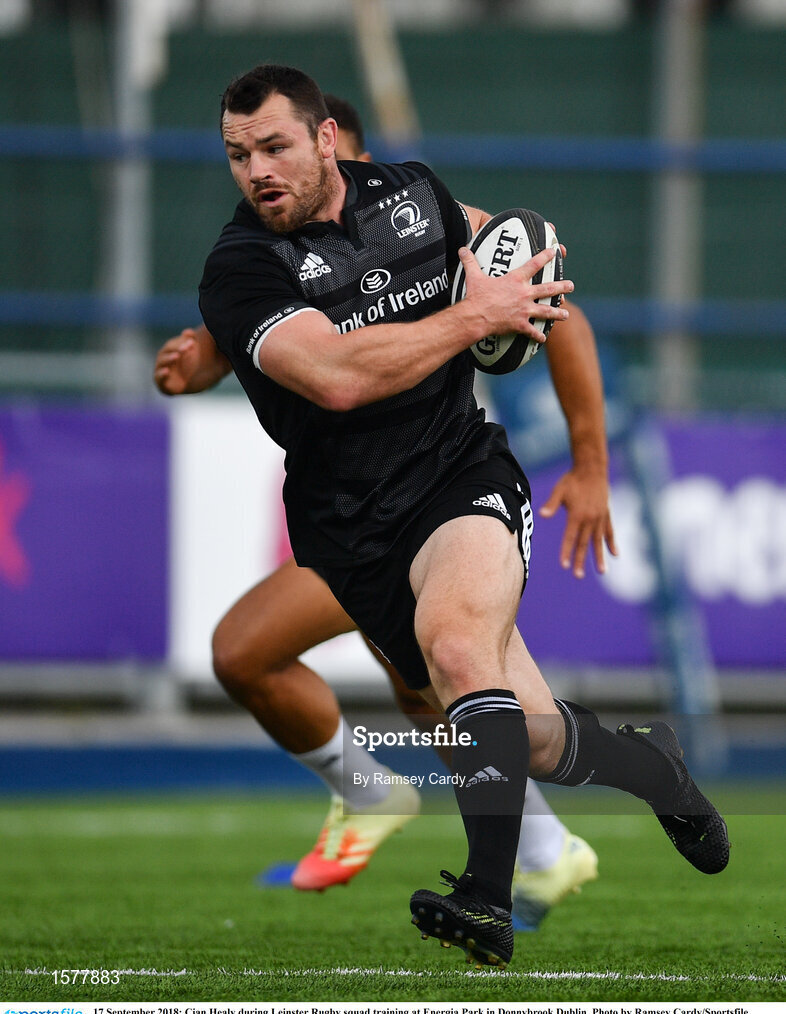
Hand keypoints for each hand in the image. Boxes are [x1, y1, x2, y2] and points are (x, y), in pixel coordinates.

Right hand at [153, 329, 198, 394]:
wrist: (184, 384)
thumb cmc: (186, 365)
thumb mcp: (191, 353)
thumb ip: (190, 341)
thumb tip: (188, 331)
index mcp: (168, 350)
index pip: (173, 343)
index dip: (182, 342)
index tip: (193, 342)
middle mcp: (162, 358)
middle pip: (167, 350)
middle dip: (176, 348)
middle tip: (186, 347)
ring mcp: (160, 370)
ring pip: (162, 362)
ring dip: (169, 358)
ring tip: (177, 356)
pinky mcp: (161, 383)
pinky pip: (159, 378)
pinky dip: (162, 374)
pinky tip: (166, 371)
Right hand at [458, 245, 572, 342]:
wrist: (476, 316)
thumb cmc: (475, 296)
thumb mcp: (473, 276)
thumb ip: (470, 262)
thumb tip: (462, 249)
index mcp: (515, 280)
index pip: (534, 265)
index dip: (545, 257)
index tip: (554, 253)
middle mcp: (524, 294)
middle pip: (548, 289)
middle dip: (562, 287)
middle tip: (571, 285)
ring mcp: (524, 310)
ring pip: (546, 311)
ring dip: (557, 313)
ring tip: (566, 314)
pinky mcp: (520, 324)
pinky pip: (532, 331)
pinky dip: (538, 335)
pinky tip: (544, 338)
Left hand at [539, 465, 617, 578]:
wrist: (592, 469)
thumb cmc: (572, 480)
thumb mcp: (559, 490)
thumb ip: (552, 504)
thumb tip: (541, 515)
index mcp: (577, 515)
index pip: (570, 537)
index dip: (566, 552)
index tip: (564, 566)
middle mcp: (590, 519)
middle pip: (584, 543)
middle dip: (581, 560)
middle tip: (578, 576)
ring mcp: (600, 518)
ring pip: (599, 541)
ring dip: (600, 557)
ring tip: (602, 571)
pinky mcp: (606, 514)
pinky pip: (610, 532)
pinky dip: (612, 543)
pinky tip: (615, 555)